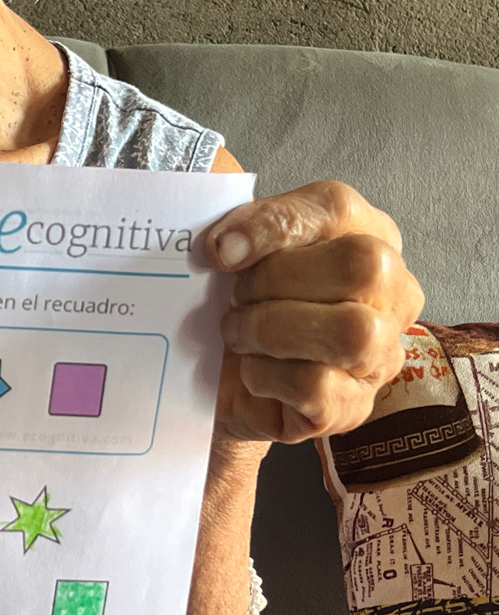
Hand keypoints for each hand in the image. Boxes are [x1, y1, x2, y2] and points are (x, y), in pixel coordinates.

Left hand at [203, 180, 423, 444]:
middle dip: (278, 278)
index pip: (338, 208)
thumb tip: (226, 245)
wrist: (225, 381)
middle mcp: (392, 294)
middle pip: (362, 265)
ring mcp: (380, 355)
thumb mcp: (247, 248)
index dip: (276, 223)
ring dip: (271, 329)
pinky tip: (252, 370)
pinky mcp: (352, 407)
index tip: (221, 248)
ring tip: (238, 331)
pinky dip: (267, 375)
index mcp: (370, 236)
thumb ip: (242, 224)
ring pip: (350, 331)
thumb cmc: (249, 302)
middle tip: (237, 295)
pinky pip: (317, 386)